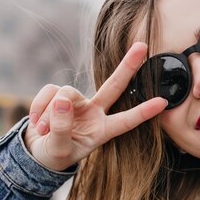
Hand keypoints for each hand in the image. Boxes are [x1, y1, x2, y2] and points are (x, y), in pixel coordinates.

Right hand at [24, 42, 166, 171]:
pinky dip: (39, 107)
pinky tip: (37, 124)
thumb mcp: (59, 149)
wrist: (37, 152)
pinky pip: (49, 92)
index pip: (127, 121)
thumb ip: (61, 128)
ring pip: (66, 93)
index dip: (144, 112)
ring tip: (44, 131)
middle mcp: (94, 112)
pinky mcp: (58, 94)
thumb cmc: (55, 153)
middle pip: (115, 86)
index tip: (163, 102)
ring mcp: (77, 102)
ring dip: (50, 113)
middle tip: (144, 46)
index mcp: (103, 131)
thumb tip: (62, 100)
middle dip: (128, 66)